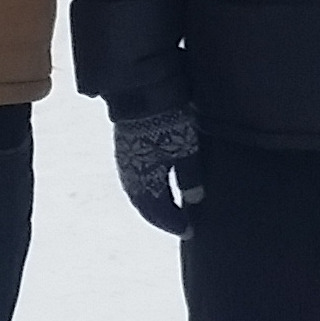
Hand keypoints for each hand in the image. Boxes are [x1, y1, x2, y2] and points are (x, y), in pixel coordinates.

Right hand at [112, 108, 203, 234]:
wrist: (141, 89)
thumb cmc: (167, 120)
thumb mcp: (185, 149)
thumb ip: (190, 177)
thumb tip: (194, 201)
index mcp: (144, 182)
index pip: (159, 213)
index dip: (174, 224)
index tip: (190, 231)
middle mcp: (130, 176)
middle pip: (146, 206)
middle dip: (162, 217)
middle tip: (180, 224)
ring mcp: (125, 162)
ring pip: (139, 193)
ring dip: (153, 204)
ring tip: (169, 208)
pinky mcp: (125, 148)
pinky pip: (135, 179)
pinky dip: (146, 189)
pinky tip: (156, 185)